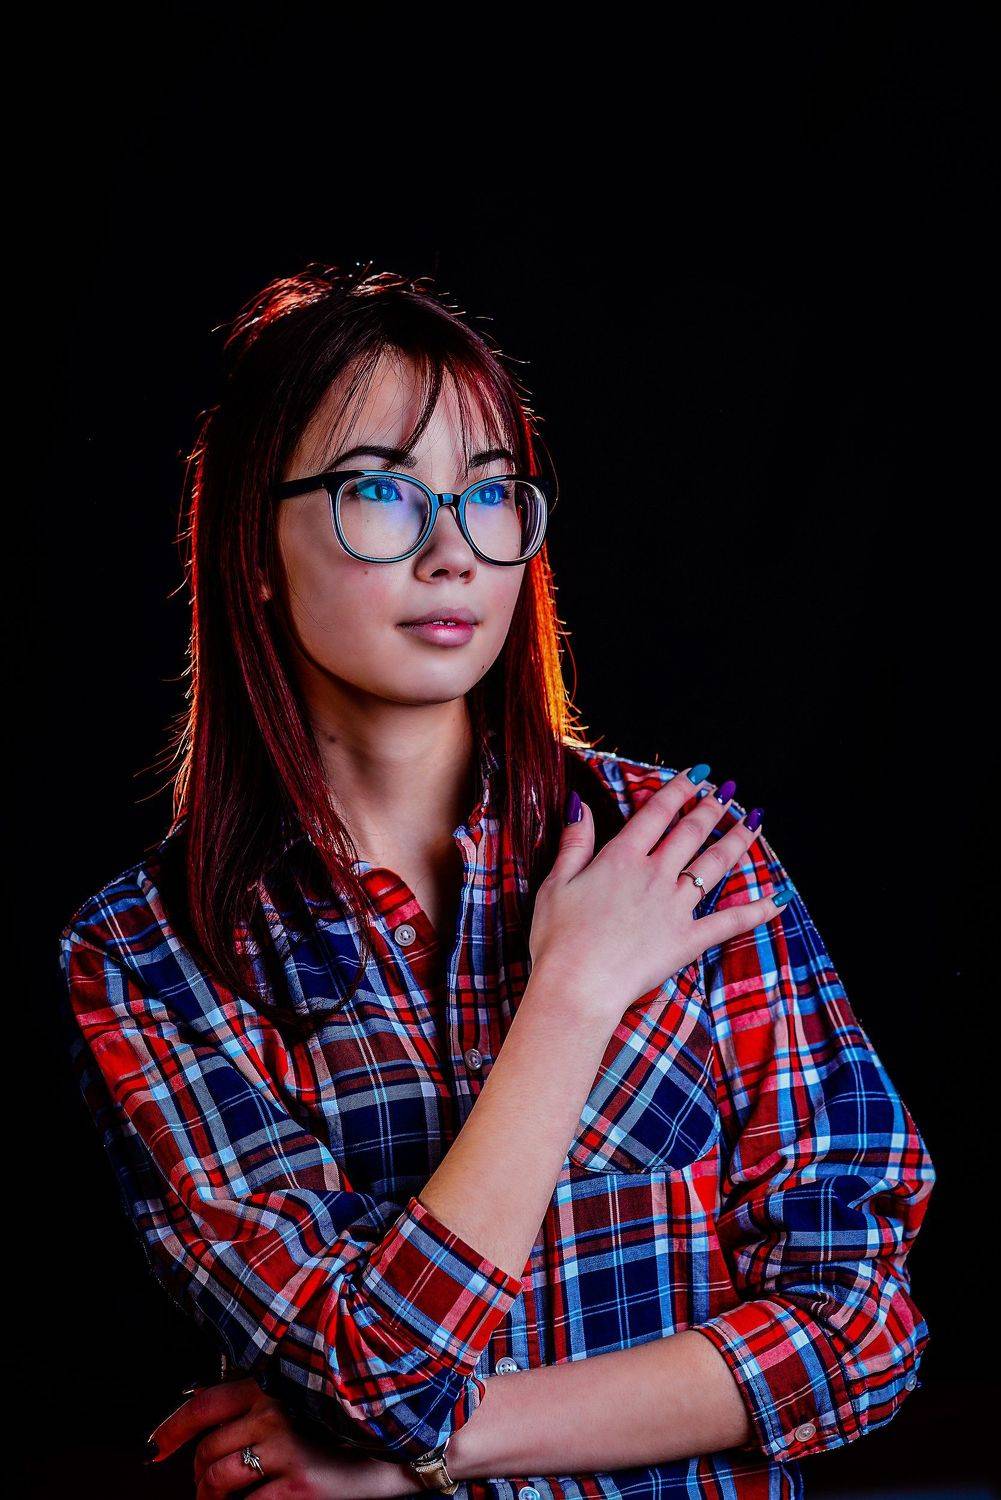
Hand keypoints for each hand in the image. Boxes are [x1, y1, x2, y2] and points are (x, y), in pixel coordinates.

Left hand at [147, 1375, 417, 1497]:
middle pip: (208, 1449)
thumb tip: (208, 1431)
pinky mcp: (300, 1485)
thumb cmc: (352, 1425)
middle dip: (198, 1476)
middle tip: (203, 1487)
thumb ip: (262, 1405)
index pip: (204, 1403)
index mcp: (275, 1383)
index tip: (156, 1449)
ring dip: (210, 1497)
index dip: (171, 1429)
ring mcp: (287, 1448)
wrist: (402, 1446)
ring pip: (219, 1479)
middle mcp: (276, 1410)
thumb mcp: (304, 1401)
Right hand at [529, 766, 778, 1020]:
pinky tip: (779, 898)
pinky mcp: (688, 939)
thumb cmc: (558, 938)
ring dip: (738, 840)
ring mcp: (675, 906)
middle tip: (728, 791)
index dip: (678, 789)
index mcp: (621, 858)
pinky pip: (730, 921)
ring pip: (715, 864)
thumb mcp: (556, 883)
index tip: (696, 774)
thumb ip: (574, 842)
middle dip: (712, 808)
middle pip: (690, 832)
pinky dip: (757, 910)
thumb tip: (582, 804)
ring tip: (754, 821)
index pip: (656, 813)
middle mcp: (654, 875)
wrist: (577, 985)